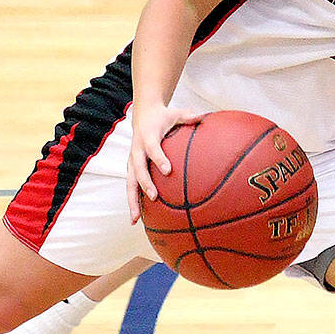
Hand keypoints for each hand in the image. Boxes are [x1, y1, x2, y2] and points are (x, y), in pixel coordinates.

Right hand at [126, 105, 201, 222]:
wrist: (143, 115)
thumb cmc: (164, 116)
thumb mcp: (176, 113)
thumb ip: (189, 116)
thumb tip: (204, 117)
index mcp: (148, 136)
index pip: (152, 148)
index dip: (159, 158)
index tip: (168, 170)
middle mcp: (137, 150)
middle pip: (137, 169)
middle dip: (145, 184)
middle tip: (154, 197)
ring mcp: (132, 160)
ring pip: (130, 182)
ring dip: (132, 201)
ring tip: (135, 219)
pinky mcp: (131, 168)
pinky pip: (132, 186)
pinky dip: (133, 202)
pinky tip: (137, 219)